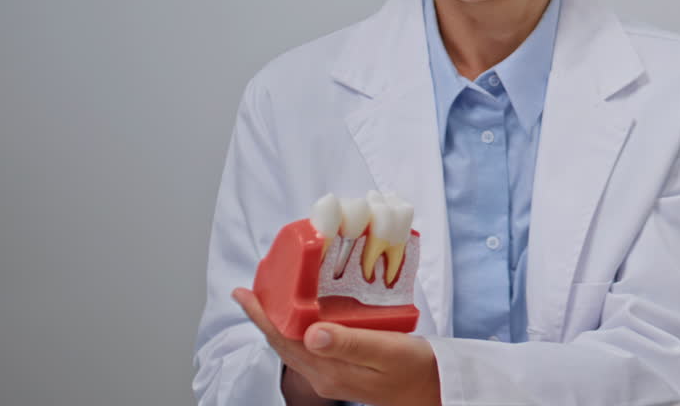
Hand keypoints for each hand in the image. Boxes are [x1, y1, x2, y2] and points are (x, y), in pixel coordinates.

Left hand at [233, 288, 441, 405]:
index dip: (262, 316)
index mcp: (330, 371)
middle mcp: (325, 376)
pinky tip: (305, 314)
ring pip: (295, 345)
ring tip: (272, 297)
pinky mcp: (342, 372)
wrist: (436, 390)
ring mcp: (332, 376)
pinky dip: (300, 327)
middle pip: (283, 343)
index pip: (284, 340)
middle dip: (265, 316)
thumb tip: (310, 333)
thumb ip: (349, 343)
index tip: (243, 293)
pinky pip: (311, 347)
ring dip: (280, 321)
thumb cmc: (418, 368)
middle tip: (252, 289)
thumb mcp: (387, 350)